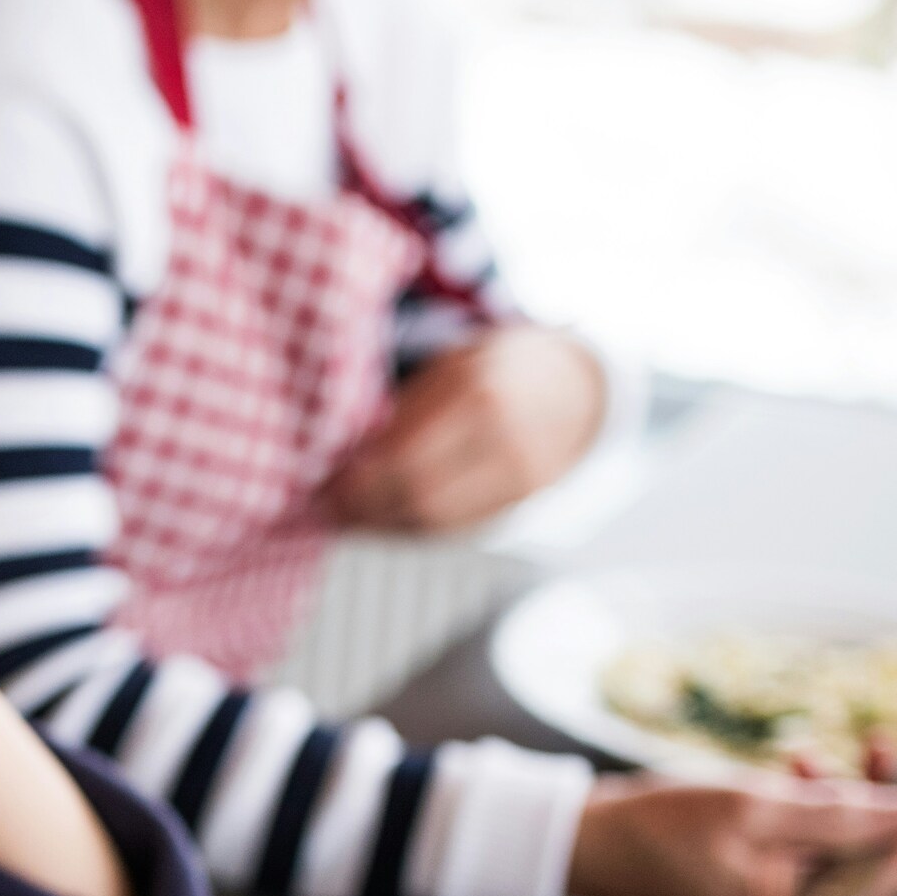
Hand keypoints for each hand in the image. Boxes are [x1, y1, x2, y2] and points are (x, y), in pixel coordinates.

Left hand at [318, 324, 604, 532]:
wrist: (577, 386)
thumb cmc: (494, 369)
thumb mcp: (451, 364)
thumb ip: (406, 407)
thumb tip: (340, 458)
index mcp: (477, 390)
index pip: (402, 452)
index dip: (355, 479)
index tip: (318, 485)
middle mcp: (505, 437)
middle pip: (419, 493)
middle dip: (362, 508)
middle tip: (325, 508)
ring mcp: (521, 476)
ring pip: (436, 520)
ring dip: (382, 527)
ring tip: (347, 520)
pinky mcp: (524, 504)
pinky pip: (457, 530)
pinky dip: (412, 531)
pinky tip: (385, 523)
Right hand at [565, 770, 896, 895]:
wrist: (583, 845)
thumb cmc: (650, 829)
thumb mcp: (750, 807)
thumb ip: (836, 815)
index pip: (886, 874)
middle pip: (865, 868)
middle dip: (879, 806)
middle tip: (885, 749)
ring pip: (834, 859)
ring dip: (838, 806)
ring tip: (808, 758)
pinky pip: (802, 861)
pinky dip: (807, 821)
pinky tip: (790, 783)